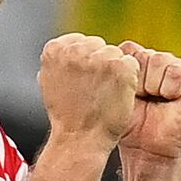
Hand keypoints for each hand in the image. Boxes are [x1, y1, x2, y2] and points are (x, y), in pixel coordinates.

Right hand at [39, 33, 139, 150]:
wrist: (79, 139)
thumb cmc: (66, 115)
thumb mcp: (49, 81)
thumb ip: (60, 60)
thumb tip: (68, 48)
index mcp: (54, 49)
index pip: (80, 41)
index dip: (85, 62)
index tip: (82, 81)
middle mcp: (75, 49)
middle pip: (98, 45)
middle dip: (99, 63)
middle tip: (93, 89)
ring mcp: (98, 57)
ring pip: (115, 54)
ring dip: (114, 71)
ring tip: (103, 93)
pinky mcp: (119, 66)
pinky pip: (131, 64)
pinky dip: (129, 78)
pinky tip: (117, 94)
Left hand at [118, 41, 180, 160]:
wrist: (146, 146)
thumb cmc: (127, 121)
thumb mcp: (112, 92)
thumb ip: (110, 69)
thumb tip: (102, 51)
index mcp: (136, 58)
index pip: (127, 50)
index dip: (124, 75)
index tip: (125, 94)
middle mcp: (157, 58)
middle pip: (143, 55)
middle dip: (137, 83)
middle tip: (142, 99)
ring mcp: (177, 65)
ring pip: (159, 60)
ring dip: (153, 87)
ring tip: (155, 99)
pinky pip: (176, 71)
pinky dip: (170, 89)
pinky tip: (171, 99)